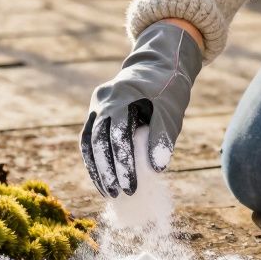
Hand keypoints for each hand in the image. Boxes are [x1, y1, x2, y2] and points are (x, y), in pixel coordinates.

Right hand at [81, 21, 202, 196]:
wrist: (156, 65)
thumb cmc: (168, 90)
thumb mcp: (171, 110)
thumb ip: (163, 137)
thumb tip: (157, 169)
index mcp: (122, 94)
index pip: (118, 134)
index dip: (123, 163)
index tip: (131, 186)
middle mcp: (103, 100)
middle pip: (98, 140)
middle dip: (107, 170)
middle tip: (118, 194)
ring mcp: (96, 106)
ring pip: (89, 142)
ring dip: (97, 169)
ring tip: (109, 193)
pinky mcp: (95, 114)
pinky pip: (89, 140)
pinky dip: (95, 161)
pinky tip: (103, 181)